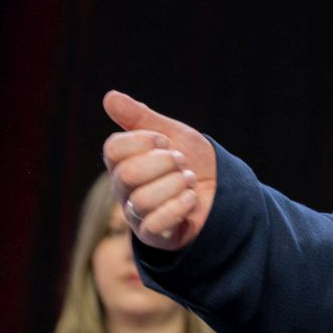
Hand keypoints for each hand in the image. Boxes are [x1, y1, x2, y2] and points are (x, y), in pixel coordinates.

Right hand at [102, 91, 215, 251]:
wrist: (222, 189)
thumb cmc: (191, 160)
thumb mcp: (172, 133)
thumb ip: (140, 118)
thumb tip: (109, 96)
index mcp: (123, 162)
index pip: (113, 149)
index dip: (144, 140)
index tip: (165, 141)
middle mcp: (123, 190)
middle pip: (126, 175)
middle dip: (165, 163)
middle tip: (182, 162)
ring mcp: (136, 214)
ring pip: (142, 200)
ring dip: (177, 185)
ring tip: (189, 180)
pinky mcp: (153, 236)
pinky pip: (154, 224)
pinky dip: (179, 205)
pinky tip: (191, 198)